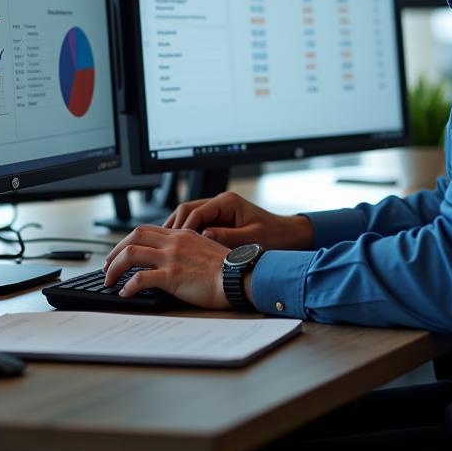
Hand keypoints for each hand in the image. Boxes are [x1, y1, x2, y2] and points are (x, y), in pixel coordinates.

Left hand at [102, 225, 230, 307]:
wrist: (239, 277)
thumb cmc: (227, 268)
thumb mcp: (205, 248)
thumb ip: (186, 248)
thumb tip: (171, 258)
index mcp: (181, 234)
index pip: (146, 230)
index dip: (127, 242)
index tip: (119, 254)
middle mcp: (174, 242)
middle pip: (133, 237)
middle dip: (114, 251)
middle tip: (107, 267)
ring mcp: (172, 258)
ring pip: (131, 254)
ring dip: (114, 267)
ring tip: (109, 281)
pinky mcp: (172, 276)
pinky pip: (141, 278)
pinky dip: (128, 285)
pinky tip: (125, 293)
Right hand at [164, 191, 312, 250]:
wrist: (289, 235)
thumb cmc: (274, 236)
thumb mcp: (251, 238)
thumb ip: (227, 236)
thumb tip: (204, 236)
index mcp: (228, 202)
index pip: (196, 211)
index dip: (182, 228)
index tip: (173, 244)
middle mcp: (221, 202)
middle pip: (187, 209)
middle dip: (174, 226)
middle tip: (162, 245)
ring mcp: (219, 210)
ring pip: (189, 215)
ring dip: (177, 229)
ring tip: (166, 247)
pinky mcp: (219, 219)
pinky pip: (196, 223)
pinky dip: (187, 234)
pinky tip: (180, 248)